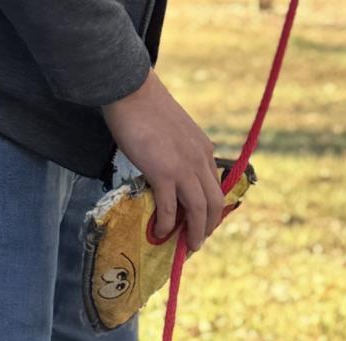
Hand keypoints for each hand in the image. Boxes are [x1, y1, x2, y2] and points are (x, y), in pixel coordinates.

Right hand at [103, 69, 222, 250]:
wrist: (130, 89)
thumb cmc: (145, 106)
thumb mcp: (175, 131)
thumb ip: (179, 152)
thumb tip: (169, 172)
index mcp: (205, 151)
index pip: (215, 187)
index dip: (211, 209)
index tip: (204, 221)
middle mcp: (200, 161)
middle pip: (214, 204)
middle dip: (209, 226)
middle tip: (198, 240)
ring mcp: (183, 168)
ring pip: (199, 210)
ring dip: (195, 233)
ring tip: (188, 247)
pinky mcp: (164, 173)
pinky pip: (170, 208)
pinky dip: (167, 224)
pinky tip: (161, 232)